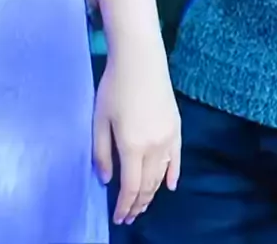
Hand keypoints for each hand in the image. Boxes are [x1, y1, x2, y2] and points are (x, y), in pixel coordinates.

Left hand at [93, 46, 180, 225]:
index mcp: (132, 146)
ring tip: (142, 204)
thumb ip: (102, 152)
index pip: (130, 188)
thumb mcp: (99, 119)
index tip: (118, 217)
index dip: (124, 206)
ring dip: (152, 193)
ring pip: (161, 175)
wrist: (140, 60)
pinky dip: (173, 175)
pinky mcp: (176, 128)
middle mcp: (154, 147)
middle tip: (129, 216)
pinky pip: (177, 159)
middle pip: (147, 185)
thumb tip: (106, 180)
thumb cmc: (114, 86)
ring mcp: (168, 138)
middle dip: (137, 204)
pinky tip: (169, 186)